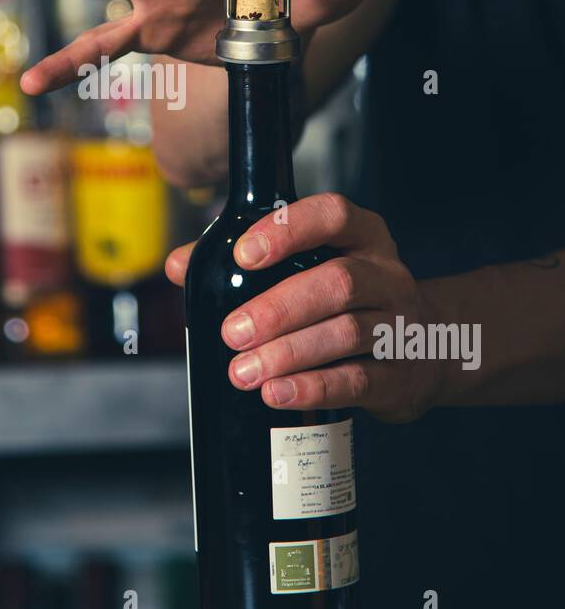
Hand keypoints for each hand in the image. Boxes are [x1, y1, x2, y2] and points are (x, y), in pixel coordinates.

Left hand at [166, 193, 443, 422]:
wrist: (428, 347)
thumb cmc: (352, 300)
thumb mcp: (313, 268)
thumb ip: (245, 262)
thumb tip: (180, 266)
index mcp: (363, 237)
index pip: (332, 216)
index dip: (288, 231)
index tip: (244, 254)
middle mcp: (386, 275)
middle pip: (338, 282)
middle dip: (279, 308)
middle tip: (232, 331)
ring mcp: (398, 325)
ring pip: (346, 333)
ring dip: (289, 353)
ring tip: (244, 371)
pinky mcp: (400, 374)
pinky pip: (358, 380)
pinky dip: (314, 388)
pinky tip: (278, 392)